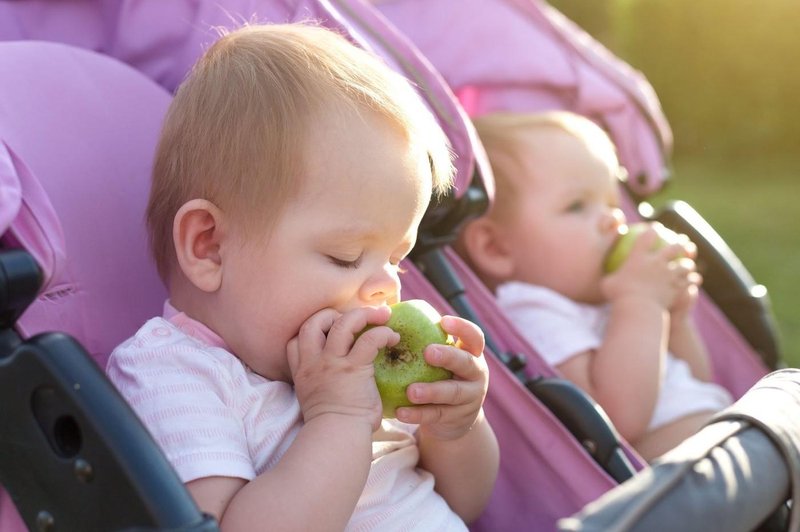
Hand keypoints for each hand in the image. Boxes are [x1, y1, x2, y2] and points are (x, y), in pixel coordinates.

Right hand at [287, 306, 398, 431]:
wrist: (337, 439)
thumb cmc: (334, 429)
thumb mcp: (318, 405)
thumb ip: (326, 387)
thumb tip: (348, 387)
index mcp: (303, 374)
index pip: (294, 342)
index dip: (309, 334)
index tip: (328, 334)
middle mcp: (313, 364)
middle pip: (312, 323)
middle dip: (332, 314)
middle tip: (354, 319)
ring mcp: (332, 363)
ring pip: (341, 323)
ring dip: (362, 314)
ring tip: (380, 315)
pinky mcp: (353, 367)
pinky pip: (369, 339)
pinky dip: (383, 333)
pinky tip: (392, 337)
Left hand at [396, 316, 488, 440]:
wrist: (454, 420)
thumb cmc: (440, 376)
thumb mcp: (442, 360)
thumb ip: (427, 340)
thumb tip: (391, 312)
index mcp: (472, 354)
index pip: (474, 337)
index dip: (462, 328)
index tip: (443, 320)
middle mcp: (476, 374)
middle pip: (467, 363)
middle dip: (448, 357)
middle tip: (428, 353)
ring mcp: (470, 398)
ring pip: (453, 393)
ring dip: (431, 391)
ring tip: (410, 391)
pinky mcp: (458, 419)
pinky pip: (437, 416)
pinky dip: (418, 415)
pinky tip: (400, 412)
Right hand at [602, 227, 698, 309]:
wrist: (638, 309)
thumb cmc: (618, 296)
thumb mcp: (607, 283)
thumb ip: (608, 276)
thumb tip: (599, 272)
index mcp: (639, 257)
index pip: (648, 237)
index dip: (653, 230)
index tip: (656, 228)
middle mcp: (656, 261)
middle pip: (673, 247)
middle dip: (680, 243)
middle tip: (682, 243)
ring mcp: (669, 274)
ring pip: (685, 265)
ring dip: (688, 264)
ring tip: (689, 265)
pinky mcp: (677, 287)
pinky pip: (689, 281)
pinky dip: (692, 280)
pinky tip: (694, 281)